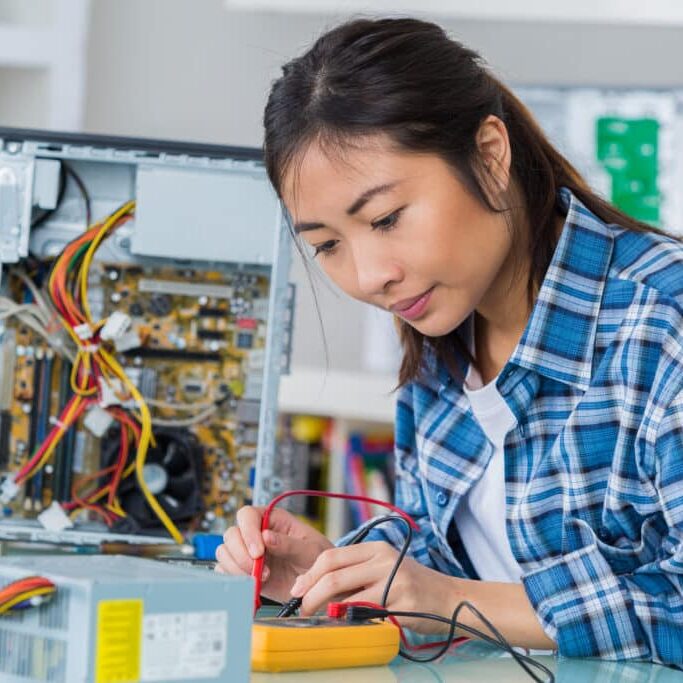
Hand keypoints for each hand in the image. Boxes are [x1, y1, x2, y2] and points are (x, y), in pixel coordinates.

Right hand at [215, 505, 333, 603]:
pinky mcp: (243, 570)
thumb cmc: (317, 559)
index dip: (248, 532)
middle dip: (241, 555)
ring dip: (238, 569)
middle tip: (260, 572)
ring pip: (225, 553)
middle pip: (231, 535)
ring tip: (261, 580)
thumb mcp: (309, 550)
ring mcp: (247, 551)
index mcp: (272, 518)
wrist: (317, 584)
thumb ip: (289, 544)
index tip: (258, 552)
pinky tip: (253, 585)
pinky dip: (235, 580)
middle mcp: (256, 532)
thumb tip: (266, 536)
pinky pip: (226, 572)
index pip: (247, 515)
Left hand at [289, 540, 454, 632]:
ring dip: (325, 609)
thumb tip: (316, 588)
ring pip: (346, 595)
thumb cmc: (412, 587)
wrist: (452, 599)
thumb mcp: (384, 570)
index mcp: (376, 548)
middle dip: (310, 593)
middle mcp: (383, 558)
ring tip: (319, 618)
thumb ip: (356, 575)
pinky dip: (349, 619)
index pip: (331, 556)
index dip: (309, 574)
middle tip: (301, 608)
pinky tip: (345, 624)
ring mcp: (393, 579)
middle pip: (333, 573)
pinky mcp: (401, 601)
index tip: (298, 590)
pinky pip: (366, 612)